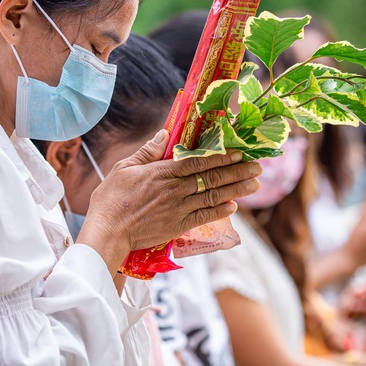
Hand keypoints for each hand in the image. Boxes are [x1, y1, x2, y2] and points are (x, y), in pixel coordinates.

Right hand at [78, 130, 260, 272]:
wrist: (108, 232)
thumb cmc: (112, 199)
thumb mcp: (124, 168)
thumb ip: (148, 151)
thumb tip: (165, 133)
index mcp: (163, 172)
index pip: (199, 161)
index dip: (221, 156)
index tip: (239, 152)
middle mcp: (175, 190)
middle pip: (212, 178)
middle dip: (237, 172)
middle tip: (257, 167)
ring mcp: (179, 209)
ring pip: (213, 197)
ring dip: (236, 190)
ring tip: (254, 185)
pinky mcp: (178, 226)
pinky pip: (204, 217)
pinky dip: (220, 211)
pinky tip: (234, 206)